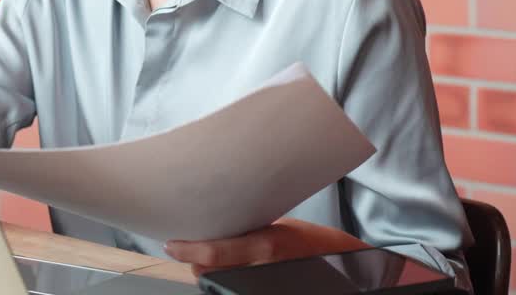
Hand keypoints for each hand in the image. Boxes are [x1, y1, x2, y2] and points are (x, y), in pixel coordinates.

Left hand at [164, 218, 367, 276]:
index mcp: (264, 245)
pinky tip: (226, 268)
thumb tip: (220, 230)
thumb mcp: (279, 227)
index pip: (214, 252)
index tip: (171, 245)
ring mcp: (264, 284)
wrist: (344, 263)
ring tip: (205, 257)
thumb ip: (250, 232)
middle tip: (187, 249)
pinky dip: (226, 278)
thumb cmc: (314, 241)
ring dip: (209, 271)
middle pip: (210, 272)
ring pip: (219, 282)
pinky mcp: (267, 290)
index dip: (187, 250)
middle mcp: (262, 267)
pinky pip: (234, 287)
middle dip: (196, 262)